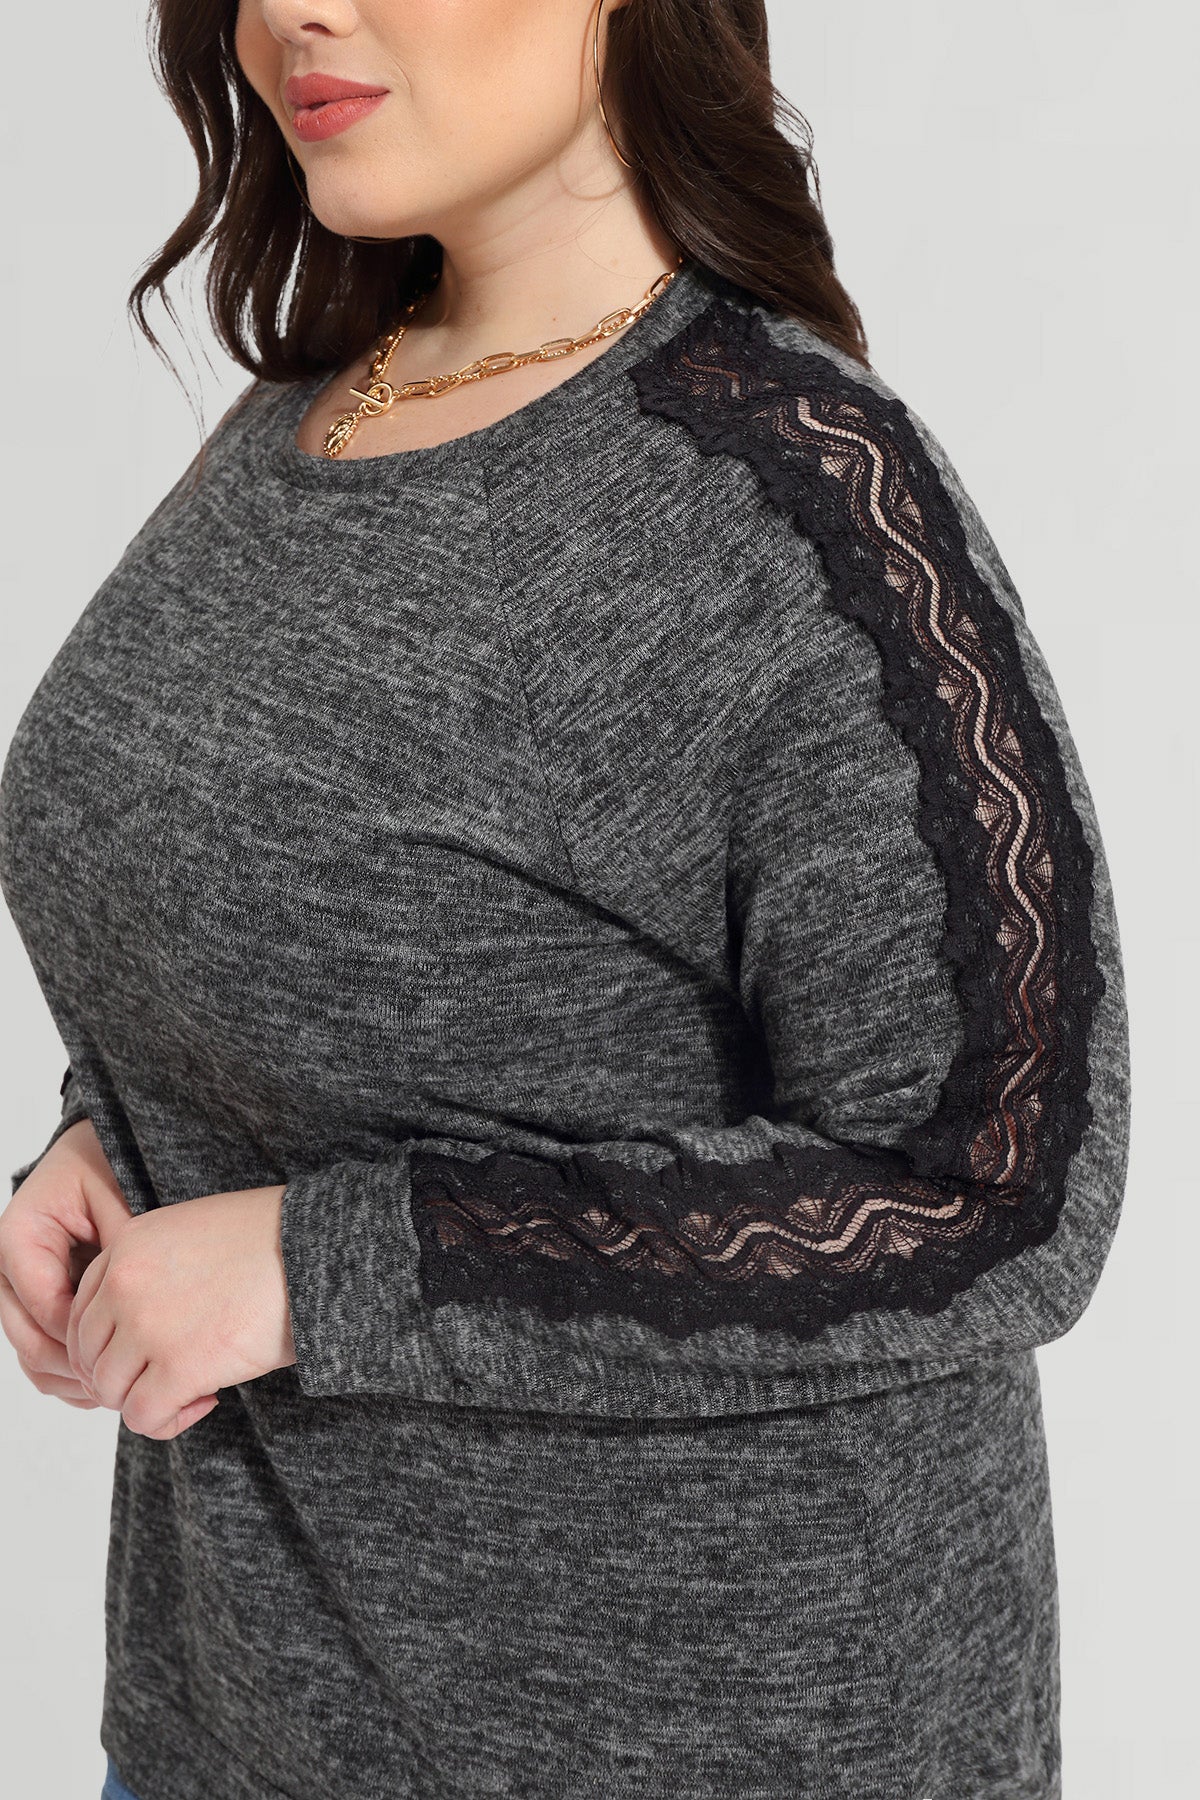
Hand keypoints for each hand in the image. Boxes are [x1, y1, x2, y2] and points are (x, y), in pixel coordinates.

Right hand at [0, 1118, 133, 1409]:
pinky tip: (107, 1383)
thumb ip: (119, 1251)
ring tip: (121, 1390)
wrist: (95, 1154)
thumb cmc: (105, 1166)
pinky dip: (68, 1375)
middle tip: (127, 1385)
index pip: (46, 1306)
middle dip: (79, 1369)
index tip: (130, 1355)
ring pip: (32, 1356)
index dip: (87, 1339)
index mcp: (17, 1237)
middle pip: (30, 1340)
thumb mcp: (117, 1196)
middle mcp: (6, 1270)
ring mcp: (15, 1292)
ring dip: (72, 1380)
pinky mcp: (31, 1308)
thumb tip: (127, 1313)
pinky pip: (40, 1355)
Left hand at [65, 1183, 296, 1440]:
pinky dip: (169, 1421)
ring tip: (190, 1390)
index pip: (83, 1312)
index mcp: (127, 1245)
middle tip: (166, 1377)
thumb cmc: (271, 1239)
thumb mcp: (191, 1232)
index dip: (110, 1342)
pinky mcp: (178, 1367)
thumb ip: (151, 1268)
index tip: (146, 1352)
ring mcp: (147, 1327)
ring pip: (110, 1391)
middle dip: (123, 1375)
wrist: (318, 1251)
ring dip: (145, 1399)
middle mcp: (124, 1284)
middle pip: (89, 1355)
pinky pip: (144, 1417)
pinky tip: (206, 1401)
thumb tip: (135, 1326)